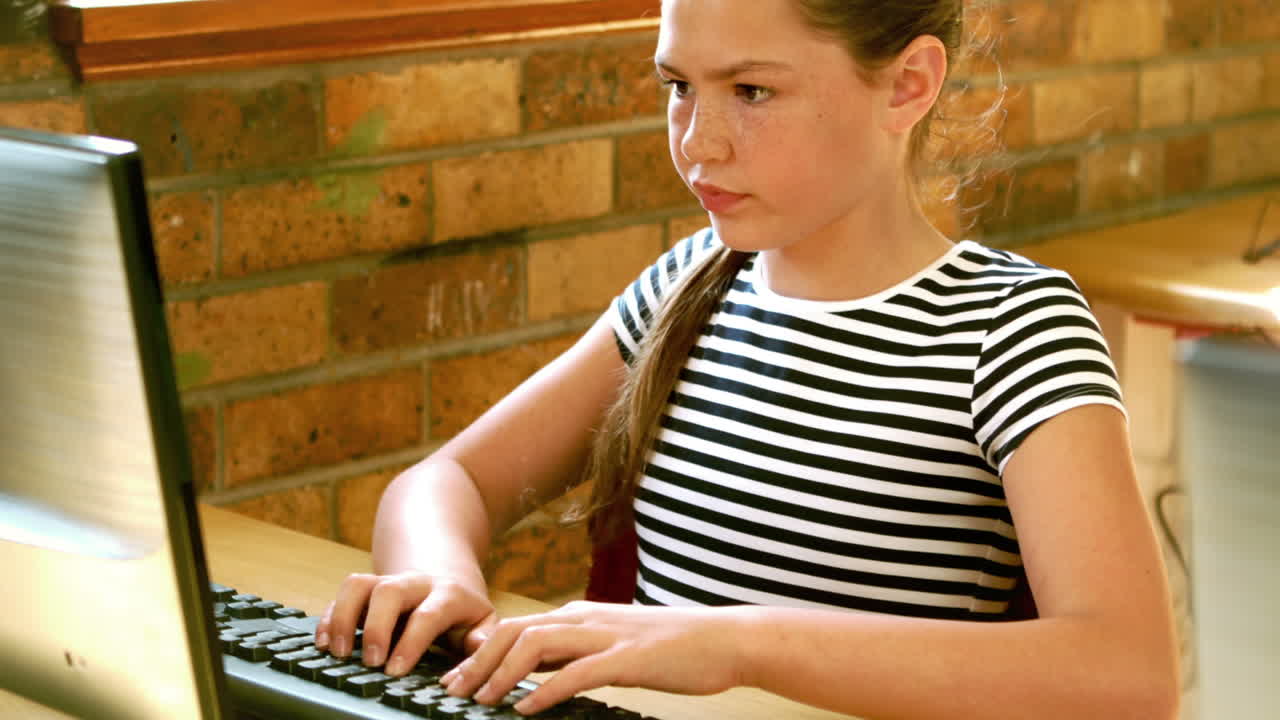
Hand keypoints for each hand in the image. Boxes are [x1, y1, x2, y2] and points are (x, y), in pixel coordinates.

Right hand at [315, 571, 497, 675]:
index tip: (395, 670)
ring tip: (337, 651)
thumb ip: (482, 640)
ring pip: (360, 584)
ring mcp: (388, 582)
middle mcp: (415, 584)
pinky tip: (323, 642)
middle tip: (370, 662)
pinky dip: (329, 615)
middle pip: (389, 591)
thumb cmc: (464, 611)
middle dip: (375, 627)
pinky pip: (343, 592)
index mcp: (447, 595)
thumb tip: (474, 656)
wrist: (447, 576)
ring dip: (344, 616)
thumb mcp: (482, 623)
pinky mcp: (367, 588)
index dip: (410, 642)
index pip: (428, 615)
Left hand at [438, 601, 748, 714]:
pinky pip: (576, 672)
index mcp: (581, 616)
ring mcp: (607, 636)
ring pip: (538, 644)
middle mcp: (587, 619)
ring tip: (480, 700)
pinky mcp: (628, 658)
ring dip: (502, 673)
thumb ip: (575, 654)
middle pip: (516, 630)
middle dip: (478, 660)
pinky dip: (545, 690)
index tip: (456, 678)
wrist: (724, 639)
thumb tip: (537, 674)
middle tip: (452, 690)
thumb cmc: (672, 647)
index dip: (481, 651)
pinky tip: (525, 708)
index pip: (517, 626)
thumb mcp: (613, 646)